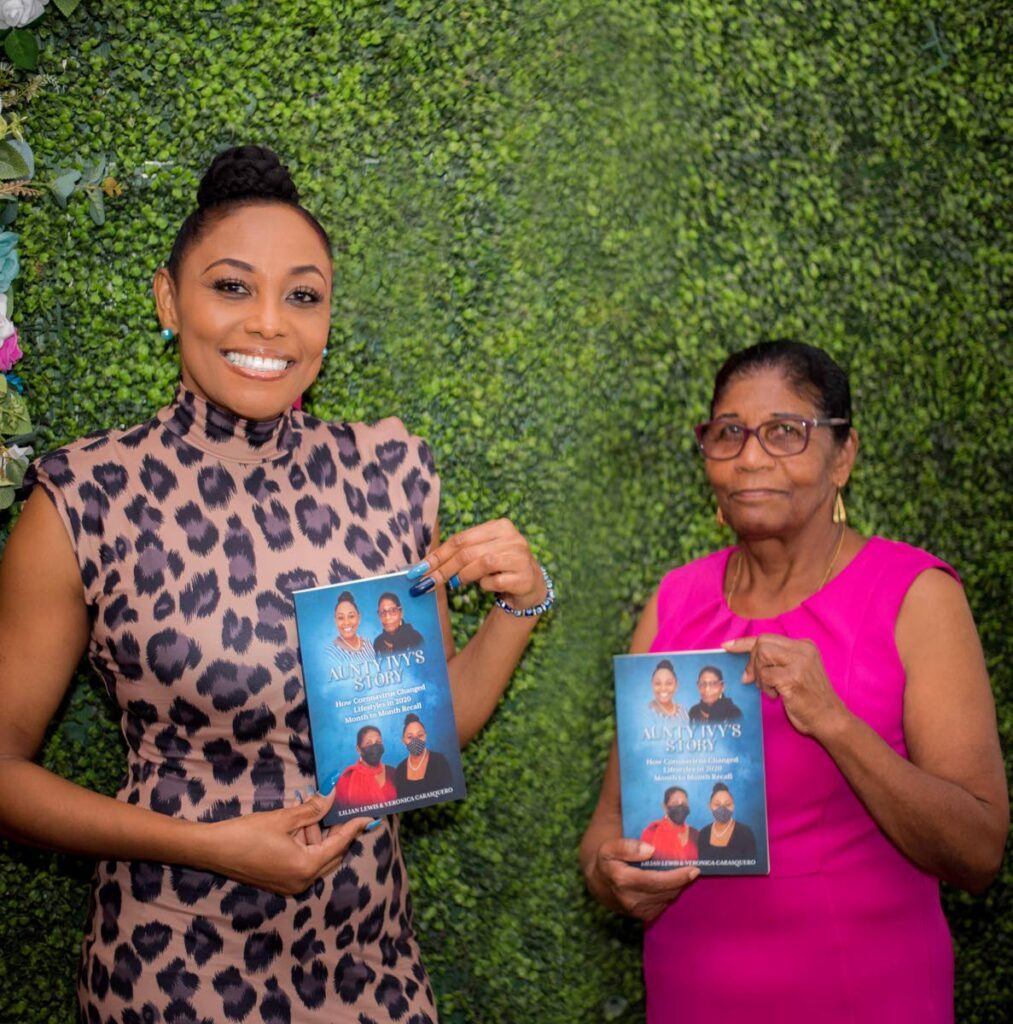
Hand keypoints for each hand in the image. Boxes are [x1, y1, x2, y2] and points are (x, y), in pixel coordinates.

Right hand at [200, 792, 370, 895]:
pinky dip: (307, 844)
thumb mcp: (284, 818)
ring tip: (311, 810)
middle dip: (337, 831)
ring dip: (318, 836)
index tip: (369, 816)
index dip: (354, 828)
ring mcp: (291, 885)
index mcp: (306, 867)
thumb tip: (332, 797)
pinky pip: (304, 862)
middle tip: (341, 808)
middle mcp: (302, 881)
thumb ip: (312, 809)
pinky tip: (302, 825)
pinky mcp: (280, 882)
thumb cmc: (248, 833)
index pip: (339, 844)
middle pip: (332, 854)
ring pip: (318, 858)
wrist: (214, 850)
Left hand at [409, 518, 545, 608]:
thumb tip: (426, 565)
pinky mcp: (524, 577)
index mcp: (499, 526)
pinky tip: (487, 586)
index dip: (438, 554)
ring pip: (483, 563)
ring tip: (457, 583)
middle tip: (427, 583)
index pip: (461, 539)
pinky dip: (485, 585)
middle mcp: (512, 538)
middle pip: (468, 552)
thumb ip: (461, 553)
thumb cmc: (500, 567)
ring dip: (464, 575)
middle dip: (443, 569)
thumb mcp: (482, 553)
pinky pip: (496, 581)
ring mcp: (520, 557)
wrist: (530, 584)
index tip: (420, 569)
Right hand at [591, 838, 699, 921]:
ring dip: (676, 886)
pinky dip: (668, 893)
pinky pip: (664, 904)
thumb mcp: (610, 848)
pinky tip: (667, 883)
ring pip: (667, 898)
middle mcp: (630, 899)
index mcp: (622, 879)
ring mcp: (637, 911)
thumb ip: (628, 846)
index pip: (657, 881)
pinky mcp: (643, 916)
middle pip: (666, 891)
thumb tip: (651, 850)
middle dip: (681, 881)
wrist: (599, 884)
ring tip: (680, 874)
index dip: (678, 876)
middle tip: (692, 869)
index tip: (693, 868)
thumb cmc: (607, 861)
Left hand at [724, 634, 849, 740]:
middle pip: (762, 643)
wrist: (830, 718)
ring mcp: (799, 662)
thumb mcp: (795, 672)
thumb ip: (774, 663)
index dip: (744, 642)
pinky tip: (777, 696)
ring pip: (762, 655)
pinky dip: (766, 688)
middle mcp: (803, 649)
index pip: (768, 638)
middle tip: (754, 680)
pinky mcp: (793, 677)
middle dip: (752, 662)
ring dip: (760, 676)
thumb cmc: (810, 699)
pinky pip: (765, 675)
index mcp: (804, 646)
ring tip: (771, 689)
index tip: (727, 646)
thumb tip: (745, 668)